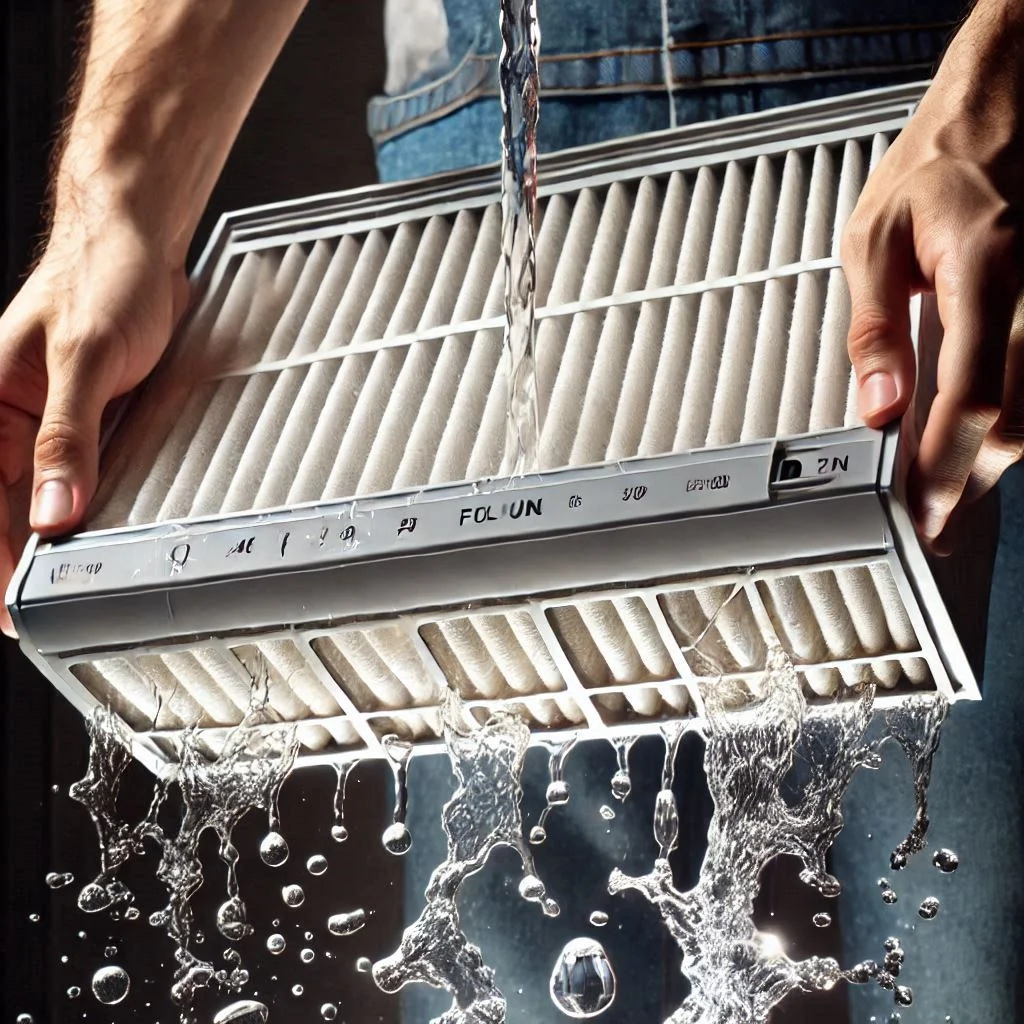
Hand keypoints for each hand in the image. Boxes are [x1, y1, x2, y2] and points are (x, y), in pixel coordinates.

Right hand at [0, 211, 187, 634]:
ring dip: (52, 537)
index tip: (8, 604)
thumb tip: (51, 513)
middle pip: (5, 504)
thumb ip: (67, 435)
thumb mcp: (86, 358)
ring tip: (70, 585)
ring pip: (40, 495)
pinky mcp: (85, 417)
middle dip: (19, 558)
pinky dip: (82, 504)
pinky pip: (75, 473)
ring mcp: (47, 418)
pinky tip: (95, 532)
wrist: (141, 242)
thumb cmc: (103, 277)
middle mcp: (10, 414)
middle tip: (41, 611)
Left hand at [841, 1, 1023, 552]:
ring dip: (992, 456)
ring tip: (943, 483)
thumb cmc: (932, 170)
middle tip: (927, 511)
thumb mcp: (872, 240)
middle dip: (970, 476)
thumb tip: (878, 404)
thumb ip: (874, 328)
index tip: (920, 505)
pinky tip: (974, 434)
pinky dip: (1009, 420)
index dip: (947, 464)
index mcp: (987, 269)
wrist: (999, 118)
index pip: (973, 396)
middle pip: (1017, 419)